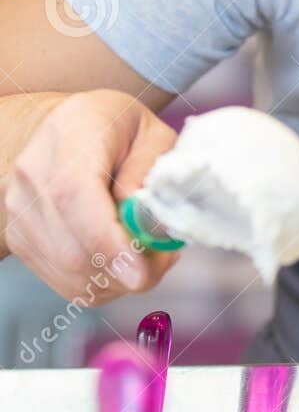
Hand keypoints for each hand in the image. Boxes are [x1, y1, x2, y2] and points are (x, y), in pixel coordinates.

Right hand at [4, 89, 178, 301]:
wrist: (70, 129)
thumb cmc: (118, 128)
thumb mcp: (153, 135)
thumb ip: (150, 172)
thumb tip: (141, 220)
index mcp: (69, 137)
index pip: (74, 197)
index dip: (108, 242)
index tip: (140, 273)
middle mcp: (33, 176)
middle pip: (72, 248)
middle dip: (127, 268)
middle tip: (164, 257)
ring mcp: (21, 211)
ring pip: (70, 273)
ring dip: (119, 279)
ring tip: (147, 253)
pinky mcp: (21, 240)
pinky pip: (66, 282)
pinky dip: (103, 283)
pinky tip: (122, 260)